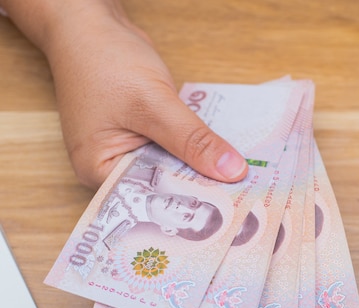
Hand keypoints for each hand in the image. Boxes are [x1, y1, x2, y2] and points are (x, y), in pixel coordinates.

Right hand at [3, 0, 247, 187]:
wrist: (92, 25)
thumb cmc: (106, 60)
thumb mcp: (153, 103)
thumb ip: (192, 140)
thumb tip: (231, 172)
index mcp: (99, 170)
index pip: (149, 199)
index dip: (189, 204)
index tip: (230, 210)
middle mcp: (111, 168)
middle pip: (164, 187)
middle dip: (200, 189)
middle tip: (244, 199)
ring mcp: (127, 152)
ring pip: (172, 169)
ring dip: (201, 169)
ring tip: (242, 183)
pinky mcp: (143, 137)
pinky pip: (174, 150)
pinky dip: (194, 150)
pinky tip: (224, 158)